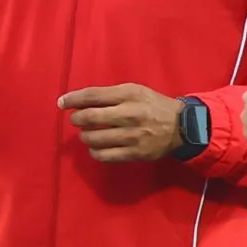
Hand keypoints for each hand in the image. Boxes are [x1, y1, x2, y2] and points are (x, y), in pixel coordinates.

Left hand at [60, 83, 184, 161]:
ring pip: (94, 138)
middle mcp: (130, 114)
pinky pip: (104, 155)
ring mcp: (133, 136)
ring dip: (85, 136)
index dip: (73, 99)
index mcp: (130, 95)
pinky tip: (97, 148)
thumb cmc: (154, 106)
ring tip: (89, 134)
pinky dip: (95, 152)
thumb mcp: (136, 92)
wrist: (184, 128)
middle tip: (77, 120)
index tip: (61, 103)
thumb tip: (78, 103)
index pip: (93, 95)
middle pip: (90, 117)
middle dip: (77, 119)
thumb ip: (109, 95)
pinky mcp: (135, 153)